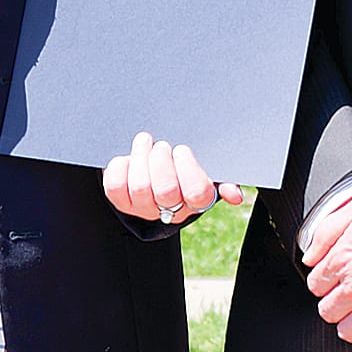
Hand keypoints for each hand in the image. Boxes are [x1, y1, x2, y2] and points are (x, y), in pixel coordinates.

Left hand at [101, 132, 244, 224]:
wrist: (151, 171)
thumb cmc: (183, 167)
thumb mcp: (206, 170)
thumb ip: (223, 178)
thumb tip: (235, 196)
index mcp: (195, 201)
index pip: (198, 195)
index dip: (188, 170)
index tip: (182, 149)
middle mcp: (170, 210)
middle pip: (166, 191)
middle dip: (162, 162)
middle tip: (162, 145)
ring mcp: (143, 209)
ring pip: (140, 187)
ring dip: (141, 158)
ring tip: (145, 141)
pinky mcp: (120, 202)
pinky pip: (116, 187)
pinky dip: (120, 167)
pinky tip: (127, 157)